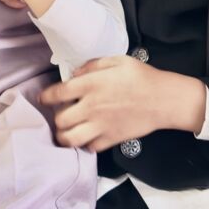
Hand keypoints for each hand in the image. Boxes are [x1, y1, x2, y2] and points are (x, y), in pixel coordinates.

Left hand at [40, 56, 206, 151]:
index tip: (44, 98)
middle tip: (61, 113)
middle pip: (60, 120)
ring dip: (64, 136)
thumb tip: (76, 73)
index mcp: (91, 85)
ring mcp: (100, 126)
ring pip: (70, 139)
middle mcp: (91, 107)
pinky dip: (85, 144)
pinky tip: (87, 136)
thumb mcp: (117, 60)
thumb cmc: (142, 77)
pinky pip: (89, 148)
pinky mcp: (111, 139)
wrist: (163, 99)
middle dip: (56, 117)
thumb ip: (93, 65)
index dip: (46, 96)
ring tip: (67, 130)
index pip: (57, 93)